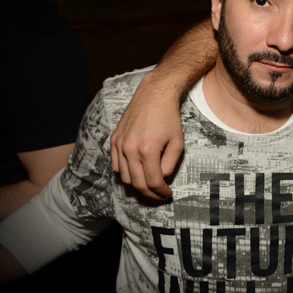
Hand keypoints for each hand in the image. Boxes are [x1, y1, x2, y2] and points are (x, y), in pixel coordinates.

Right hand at [109, 71, 183, 199]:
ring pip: (124, 177)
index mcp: (147, 151)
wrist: (153, 96)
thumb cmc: (169, 118)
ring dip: (137, 185)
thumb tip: (161, 178)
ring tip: (149, 185)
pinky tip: (137, 172)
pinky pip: (116, 165)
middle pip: (136, 183)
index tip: (167, 194)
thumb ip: (170, 164)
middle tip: (159, 195)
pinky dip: (125, 173)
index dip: (161, 192)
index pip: (152, 182)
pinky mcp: (114, 139)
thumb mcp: (178, 142)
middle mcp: (129, 149)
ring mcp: (119, 144)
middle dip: (149, 193)